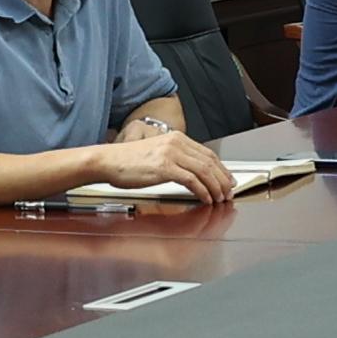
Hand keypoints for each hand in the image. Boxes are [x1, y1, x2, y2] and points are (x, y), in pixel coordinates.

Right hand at [96, 129, 233, 206]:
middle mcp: (175, 143)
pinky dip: (202, 191)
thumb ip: (174, 159)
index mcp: (175, 138)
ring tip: (220, 198)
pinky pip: (191, 180)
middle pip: (210, 162)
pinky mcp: (164, 167)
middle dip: (223, 179)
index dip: (221, 168)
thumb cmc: (127, 161)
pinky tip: (205, 199)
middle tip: (228, 192)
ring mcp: (170, 154)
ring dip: (215, 187)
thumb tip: (192, 173)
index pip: (207, 153)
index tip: (227, 179)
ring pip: (204, 171)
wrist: (108, 161)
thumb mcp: (156, 153)